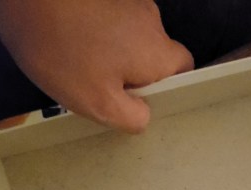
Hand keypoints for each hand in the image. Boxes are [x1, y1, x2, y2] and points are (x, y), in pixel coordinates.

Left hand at [0, 0, 193, 132]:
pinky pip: (110, 21)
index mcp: (158, 52)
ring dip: (115, 53)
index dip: (167, 87)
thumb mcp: (99, 104)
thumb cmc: (66, 55)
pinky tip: (73, 46)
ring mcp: (127, 2)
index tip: (142, 100)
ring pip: (131, 37)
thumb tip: (145, 116)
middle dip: (136, 73)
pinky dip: (98, 35)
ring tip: (83, 67)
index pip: (184, 69)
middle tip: (107, 90)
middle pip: (155, 53)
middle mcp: (151, 21)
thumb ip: (132, 117)